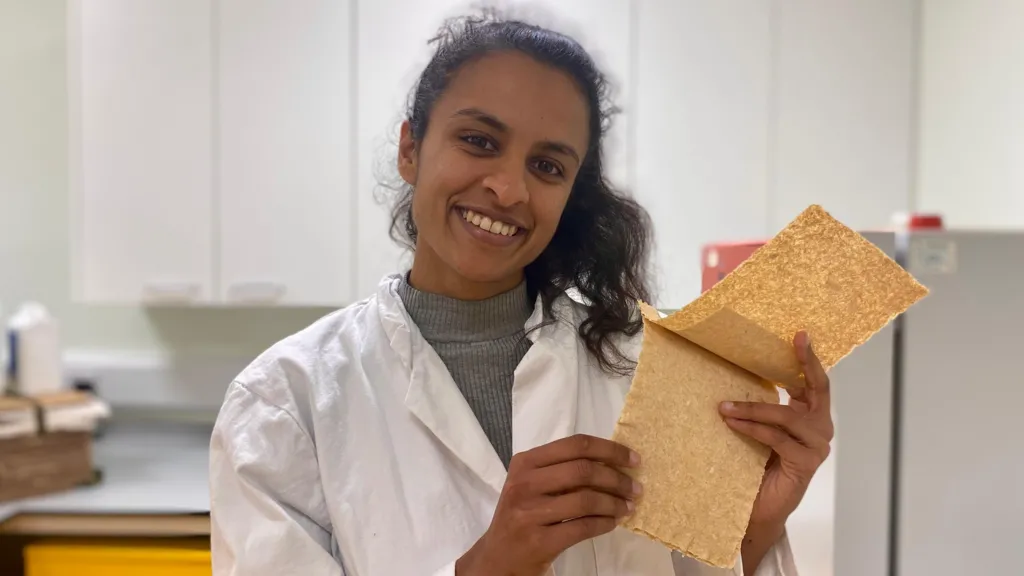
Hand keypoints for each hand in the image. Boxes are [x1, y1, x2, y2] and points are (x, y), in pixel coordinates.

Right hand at [455, 434, 641, 575]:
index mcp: (525, 463)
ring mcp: (529, 513)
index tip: (633, 460)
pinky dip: (604, 524)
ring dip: (614, 504)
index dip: (609, 450)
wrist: (497, 558)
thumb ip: (560, 469)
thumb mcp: (531, 484)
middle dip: (617, 479)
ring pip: (585, 500)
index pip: (575, 445)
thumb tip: (612, 462)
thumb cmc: (521, 515)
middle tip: (635, 489)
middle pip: (583, 471)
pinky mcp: (539, 541)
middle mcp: (524, 484)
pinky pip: (582, 527)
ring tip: (627, 508)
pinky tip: (612, 523)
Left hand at [719, 331, 833, 569]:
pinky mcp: (805, 462)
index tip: (799, 334)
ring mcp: (816, 446)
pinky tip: (733, 423)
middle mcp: (819, 427)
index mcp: (809, 415)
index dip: (807, 358)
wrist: (760, 508)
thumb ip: (760, 407)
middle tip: (795, 341)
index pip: (813, 382)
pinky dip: (752, 428)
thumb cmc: (757, 466)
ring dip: (753, 408)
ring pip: (786, 416)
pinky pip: (776, 438)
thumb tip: (734, 376)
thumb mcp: (759, 428)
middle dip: (805, 363)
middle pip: (816, 389)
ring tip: (724, 407)